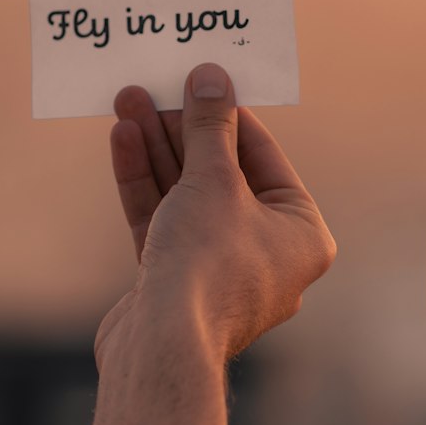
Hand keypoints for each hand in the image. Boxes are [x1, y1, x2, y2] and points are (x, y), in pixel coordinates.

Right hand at [98, 62, 335, 367]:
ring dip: (155, 147)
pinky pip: (163, 220)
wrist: (162, 347)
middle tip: (153, 87)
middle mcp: (267, 254)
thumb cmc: (208, 261)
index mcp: (302, 234)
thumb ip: (210, 126)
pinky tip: (122, 139)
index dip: (229, 115)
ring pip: (186, 195)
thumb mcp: (214, 179)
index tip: (200, 81)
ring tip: (127, 101)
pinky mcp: (176, 283)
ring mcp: (219, 271)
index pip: (264, 157)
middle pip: (221, 174)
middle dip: (181, 130)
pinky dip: (144, 182)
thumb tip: (212, 77)